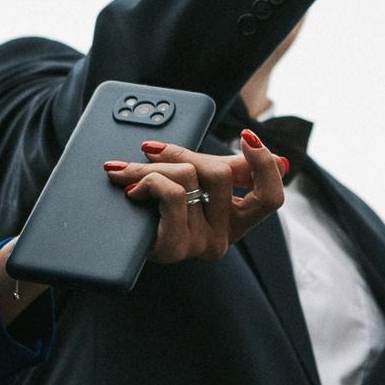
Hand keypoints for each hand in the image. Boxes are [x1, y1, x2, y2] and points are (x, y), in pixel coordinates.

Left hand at [103, 128, 288, 262]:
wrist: (108, 243)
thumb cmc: (150, 208)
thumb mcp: (191, 184)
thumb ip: (225, 168)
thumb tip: (276, 158)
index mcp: (235, 221)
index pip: (271, 197)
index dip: (264, 164)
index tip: (245, 136)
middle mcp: (224, 237)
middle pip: (220, 174)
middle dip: (182, 154)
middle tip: (151, 149)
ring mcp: (200, 245)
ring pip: (190, 178)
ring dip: (153, 165)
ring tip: (128, 169)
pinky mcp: (176, 248)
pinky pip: (173, 195)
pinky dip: (148, 180)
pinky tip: (131, 187)